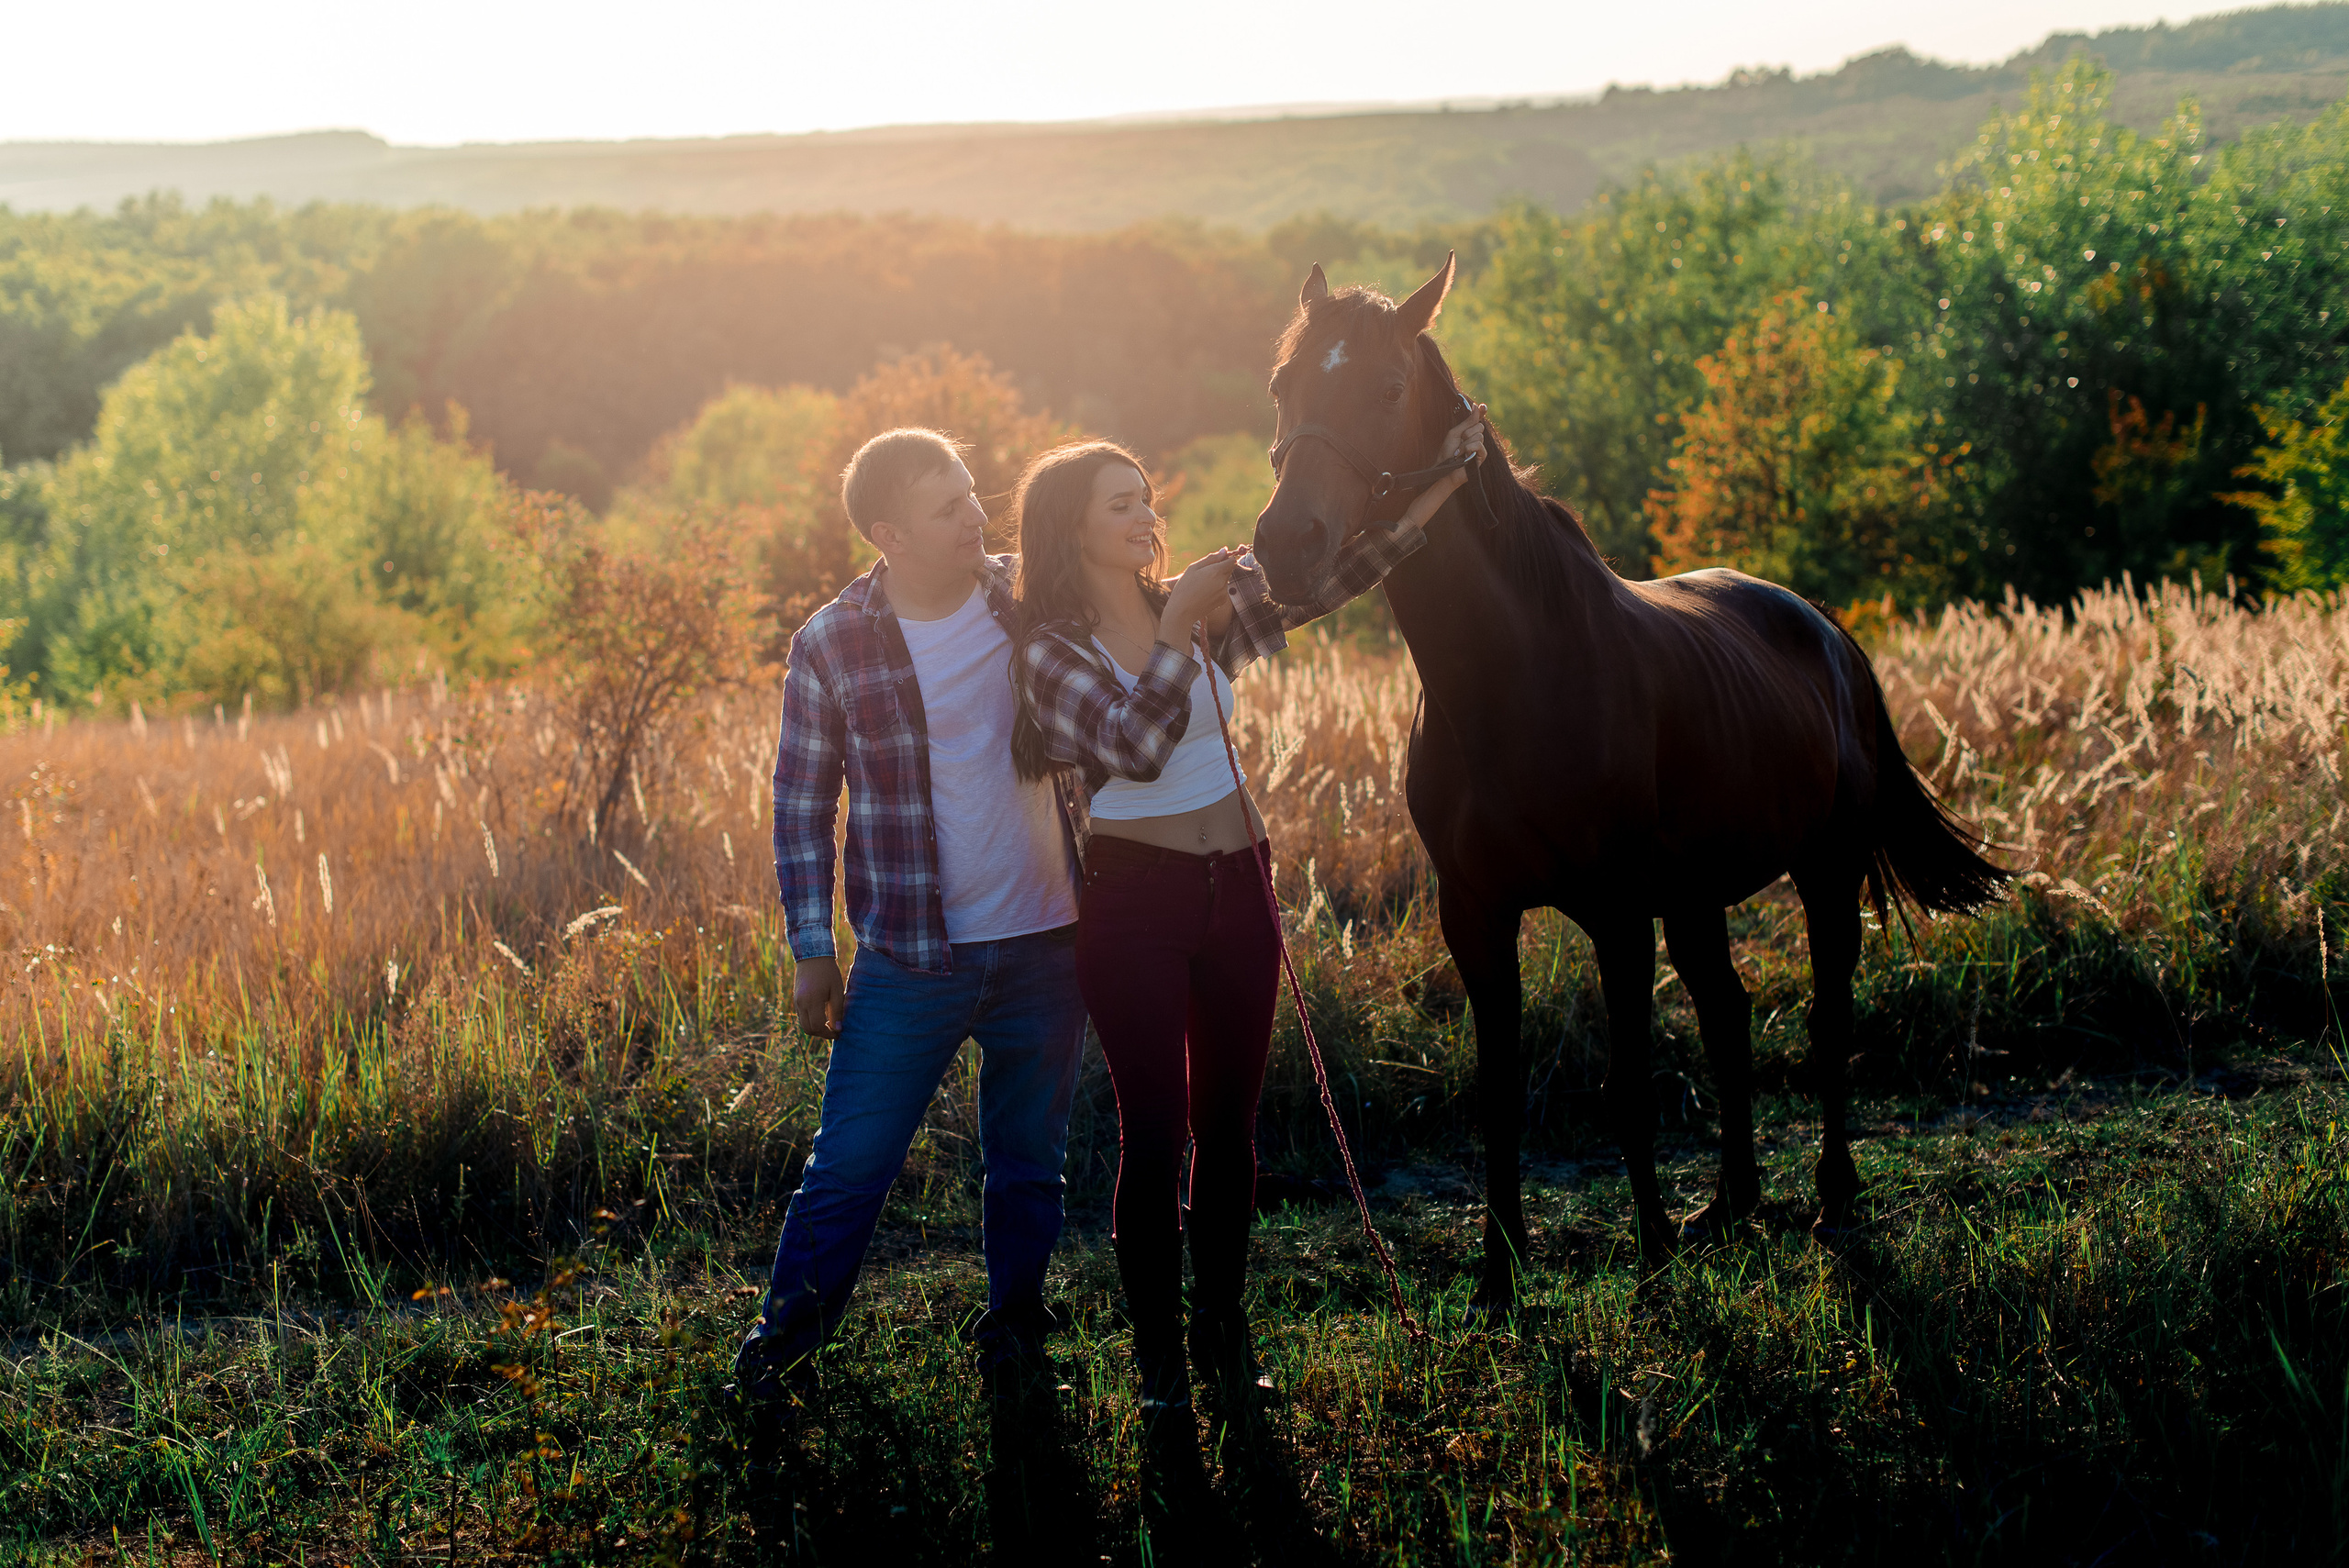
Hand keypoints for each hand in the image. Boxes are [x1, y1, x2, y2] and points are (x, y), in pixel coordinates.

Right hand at [793, 956, 844, 1039]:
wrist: (812, 957)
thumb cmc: (828, 972)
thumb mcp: (837, 991)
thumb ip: (837, 1011)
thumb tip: (837, 1029)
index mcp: (812, 1000)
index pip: (818, 1026)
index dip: (828, 1033)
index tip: (839, 1033)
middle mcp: (801, 1003)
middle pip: (808, 1029)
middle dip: (821, 1034)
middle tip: (834, 1031)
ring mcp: (796, 1002)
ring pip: (803, 1024)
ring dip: (815, 1028)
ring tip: (829, 1024)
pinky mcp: (795, 1000)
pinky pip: (801, 1017)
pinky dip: (810, 1021)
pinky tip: (822, 1016)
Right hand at [1157, 547, 1239, 645]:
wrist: (1182, 611)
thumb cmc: (1184, 587)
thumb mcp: (1193, 568)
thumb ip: (1211, 558)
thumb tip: (1224, 551)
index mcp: (1216, 571)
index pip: (1232, 560)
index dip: (1226, 558)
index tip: (1219, 560)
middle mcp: (1223, 581)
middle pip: (1229, 570)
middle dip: (1221, 568)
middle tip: (1205, 573)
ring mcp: (1224, 592)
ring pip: (1226, 580)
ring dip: (1218, 579)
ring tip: (1202, 584)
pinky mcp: (1223, 600)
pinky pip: (1223, 590)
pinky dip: (1217, 588)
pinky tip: (1204, 592)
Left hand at [1402, 402, 1489, 528]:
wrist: (1444, 470)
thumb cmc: (1446, 454)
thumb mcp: (1455, 434)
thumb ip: (1467, 422)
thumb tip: (1477, 407)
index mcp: (1469, 433)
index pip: (1478, 420)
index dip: (1481, 412)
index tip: (1483, 406)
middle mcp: (1476, 440)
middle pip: (1479, 426)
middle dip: (1467, 432)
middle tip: (1458, 442)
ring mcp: (1480, 449)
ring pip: (1479, 435)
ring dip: (1465, 442)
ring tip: (1458, 452)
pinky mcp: (1481, 458)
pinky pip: (1479, 445)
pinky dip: (1469, 448)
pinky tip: (1463, 455)